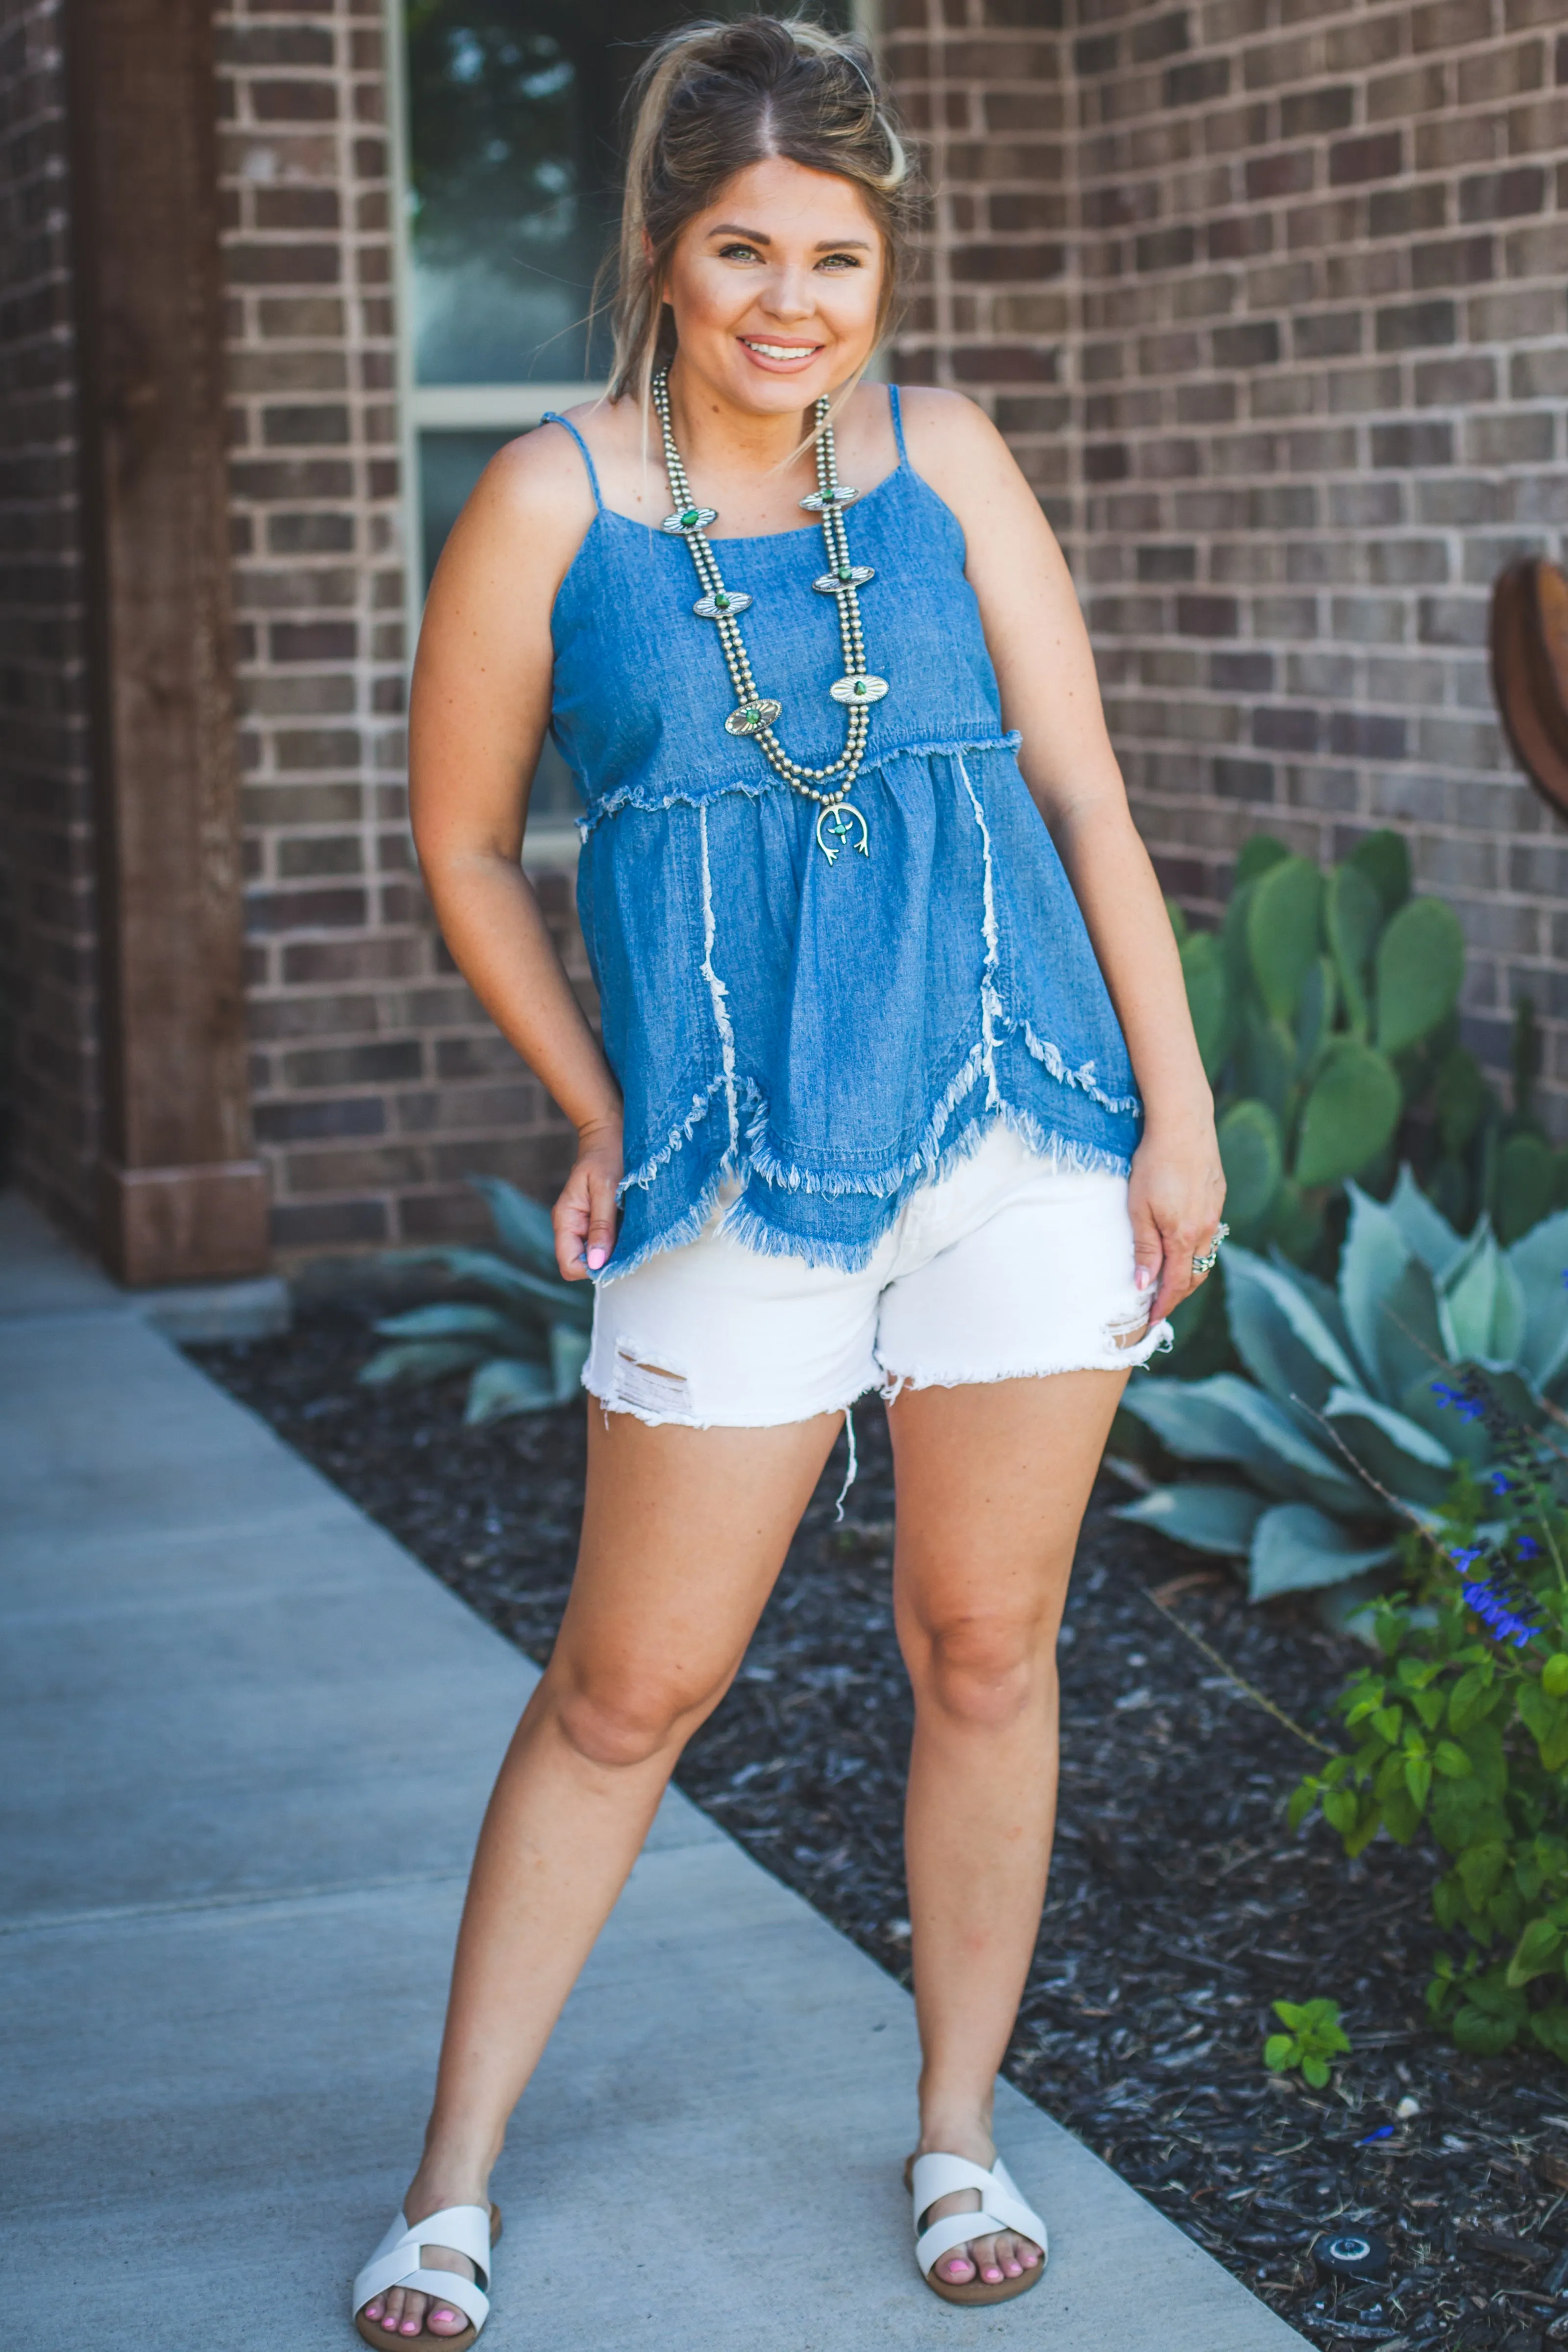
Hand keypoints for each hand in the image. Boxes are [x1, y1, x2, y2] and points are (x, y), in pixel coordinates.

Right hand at [553, 1115, 623, 1279]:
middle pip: (583, 1264)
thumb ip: (601, 1226)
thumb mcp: (606, 1189)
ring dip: (615, 1251)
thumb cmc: (608, 1154)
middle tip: (630, 1243)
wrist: (610, 1131)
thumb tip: (597, 1263)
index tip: (616, 1256)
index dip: (592, 1268)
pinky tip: (632, 1226)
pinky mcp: (598, 1220)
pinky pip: (607, 1242)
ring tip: (632, 1231)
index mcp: (565, 1219)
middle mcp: (571, 1226)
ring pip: (597, 1255)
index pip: (569, 1264)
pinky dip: (620, 1241)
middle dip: (606, 1261)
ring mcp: (584, 1224)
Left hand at [1128, 1118, 1226, 1329]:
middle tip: (1159, 1307)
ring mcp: (1215, 1214)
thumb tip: (1144, 1285)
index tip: (1151, 1320)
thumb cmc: (1153, 1164)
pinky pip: (1209, 1235)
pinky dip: (1196, 1251)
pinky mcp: (1217, 1198)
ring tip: (1171, 1284)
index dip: (1163, 1305)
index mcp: (1184, 1236)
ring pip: (1204, 1257)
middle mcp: (1205, 1230)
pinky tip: (1184, 1248)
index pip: (1175, 1284)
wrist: (1183, 1125)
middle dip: (1177, 1295)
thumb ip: (1145, 1248)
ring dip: (1189, 1275)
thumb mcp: (1139, 1209)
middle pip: (1194, 1276)